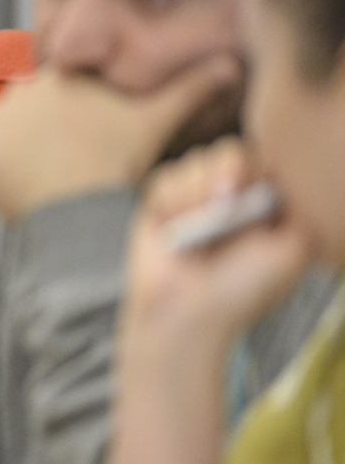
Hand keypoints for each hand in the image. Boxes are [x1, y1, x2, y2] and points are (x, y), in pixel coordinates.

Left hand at [0, 55, 239, 221]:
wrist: (80, 204)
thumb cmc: (120, 163)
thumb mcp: (159, 120)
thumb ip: (191, 88)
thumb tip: (232, 62)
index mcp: (57, 78)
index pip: (56, 103)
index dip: (70, 129)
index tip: (83, 152)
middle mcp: (16, 90)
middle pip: (25, 120)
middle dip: (39, 140)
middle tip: (64, 171)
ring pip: (1, 139)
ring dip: (13, 156)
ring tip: (44, 181)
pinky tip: (15, 187)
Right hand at [122, 140, 314, 357]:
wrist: (187, 312)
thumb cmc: (242, 290)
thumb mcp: (291, 252)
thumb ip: (302, 212)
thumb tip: (299, 180)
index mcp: (264, 208)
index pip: (264, 162)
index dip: (256, 169)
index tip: (249, 190)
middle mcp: (230, 200)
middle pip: (229, 151)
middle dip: (225, 172)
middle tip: (223, 202)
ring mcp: (194, 200)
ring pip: (195, 160)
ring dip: (197, 191)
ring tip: (198, 226)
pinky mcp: (160, 205)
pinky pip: (165, 177)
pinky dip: (171, 200)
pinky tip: (175, 227)